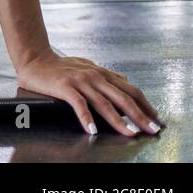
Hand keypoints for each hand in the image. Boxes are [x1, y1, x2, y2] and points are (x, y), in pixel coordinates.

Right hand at [17, 50, 161, 136]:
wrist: (34, 59)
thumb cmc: (60, 66)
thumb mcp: (87, 66)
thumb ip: (106, 74)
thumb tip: (125, 78)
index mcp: (102, 73)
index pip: (131, 90)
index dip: (147, 105)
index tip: (157, 120)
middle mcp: (95, 76)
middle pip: (123, 98)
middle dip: (141, 116)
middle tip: (152, 130)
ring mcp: (80, 81)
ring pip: (104, 103)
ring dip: (119, 120)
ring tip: (130, 133)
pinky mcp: (64, 86)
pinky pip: (79, 104)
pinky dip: (86, 118)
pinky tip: (92, 130)